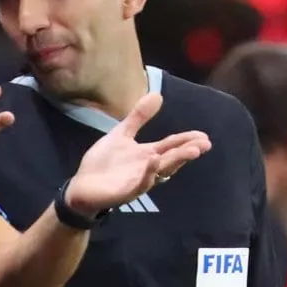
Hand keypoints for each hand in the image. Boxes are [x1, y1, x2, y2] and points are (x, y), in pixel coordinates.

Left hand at [65, 93, 211, 216]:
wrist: (82, 186)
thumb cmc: (104, 162)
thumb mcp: (121, 134)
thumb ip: (138, 117)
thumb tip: (157, 94)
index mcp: (147, 154)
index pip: (170, 146)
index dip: (187, 140)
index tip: (204, 136)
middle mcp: (147, 168)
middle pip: (171, 159)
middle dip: (187, 151)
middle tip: (204, 144)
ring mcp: (138, 181)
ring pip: (160, 171)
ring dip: (175, 161)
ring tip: (191, 152)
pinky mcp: (125, 192)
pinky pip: (139, 184)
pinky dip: (147, 174)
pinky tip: (153, 162)